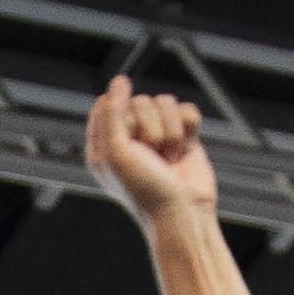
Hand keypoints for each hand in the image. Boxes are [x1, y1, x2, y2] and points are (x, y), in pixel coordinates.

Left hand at [85, 75, 216, 225]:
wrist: (184, 213)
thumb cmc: (144, 188)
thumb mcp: (116, 151)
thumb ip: (113, 113)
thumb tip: (120, 80)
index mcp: (104, 142)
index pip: (107, 104)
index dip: (121, 116)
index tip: (128, 140)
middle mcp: (129, 137)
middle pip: (140, 101)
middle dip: (150, 129)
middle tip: (152, 156)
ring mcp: (158, 135)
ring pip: (165, 103)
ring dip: (170, 132)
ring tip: (168, 158)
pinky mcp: (184, 136)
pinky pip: (187, 110)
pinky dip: (189, 129)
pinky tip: (184, 152)